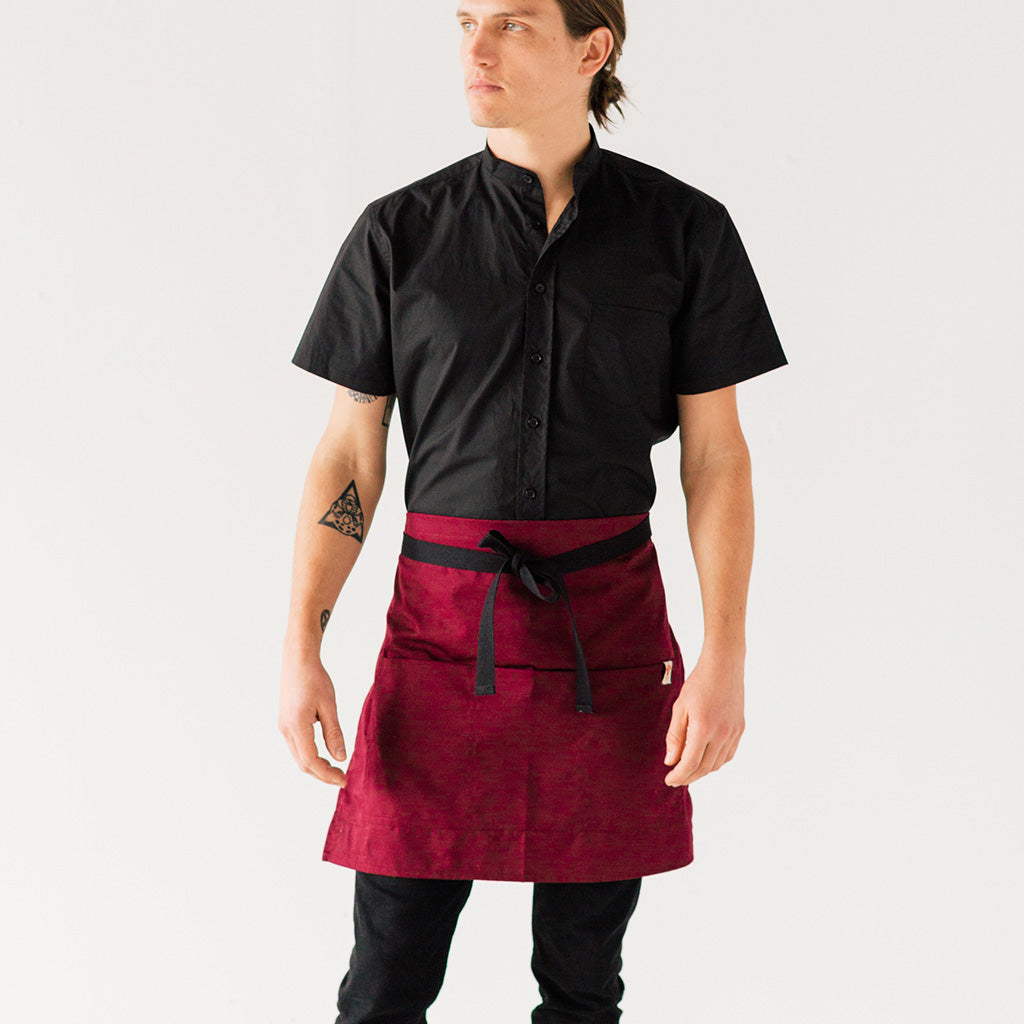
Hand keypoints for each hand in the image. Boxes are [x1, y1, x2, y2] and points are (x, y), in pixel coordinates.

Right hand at [278, 652, 348, 785]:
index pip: (311, 761)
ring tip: (335, 769)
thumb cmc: (315, 679)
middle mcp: (286, 730)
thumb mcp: (329, 705)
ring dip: (316, 767)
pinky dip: (310, 756)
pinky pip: (297, 747)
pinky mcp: (285, 723)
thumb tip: (341, 757)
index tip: (344, 779)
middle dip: (322, 774)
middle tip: (342, 777)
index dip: (327, 774)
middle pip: (303, 764)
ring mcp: (283, 727)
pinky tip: (324, 755)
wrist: (297, 660)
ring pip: (299, 757)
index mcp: (297, 726)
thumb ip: (334, 733)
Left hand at [663, 649, 744, 785]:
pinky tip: (705, 758)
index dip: (679, 775)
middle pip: (704, 768)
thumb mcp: (680, 707)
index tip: (669, 780)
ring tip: (688, 769)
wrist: (723, 666)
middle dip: (688, 776)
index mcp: (703, 728)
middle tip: (676, 778)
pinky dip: (716, 761)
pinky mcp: (740, 729)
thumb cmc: (698, 683)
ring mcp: (733, 732)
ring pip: (718, 764)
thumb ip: (675, 737)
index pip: (690, 763)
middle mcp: (722, 734)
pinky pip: (728, 754)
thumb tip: (670, 761)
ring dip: (702, 771)